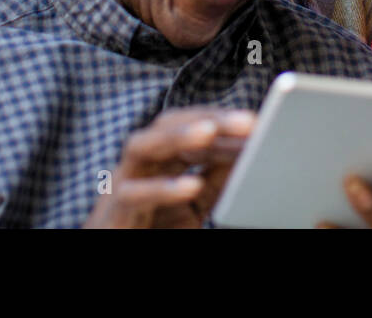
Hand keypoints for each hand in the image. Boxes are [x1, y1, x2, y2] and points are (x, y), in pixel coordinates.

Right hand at [83, 107, 255, 227]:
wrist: (117, 253)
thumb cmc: (154, 228)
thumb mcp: (194, 203)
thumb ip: (215, 178)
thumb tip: (247, 152)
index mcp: (160, 158)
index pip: (189, 125)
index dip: (222, 121)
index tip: (258, 122)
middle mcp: (139, 164)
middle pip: (168, 125)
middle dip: (207, 118)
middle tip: (246, 121)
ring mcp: (122, 183)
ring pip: (141, 146)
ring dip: (176, 136)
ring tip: (210, 131)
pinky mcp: (114, 213)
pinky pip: (134, 195)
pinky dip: (162, 188)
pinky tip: (191, 185)